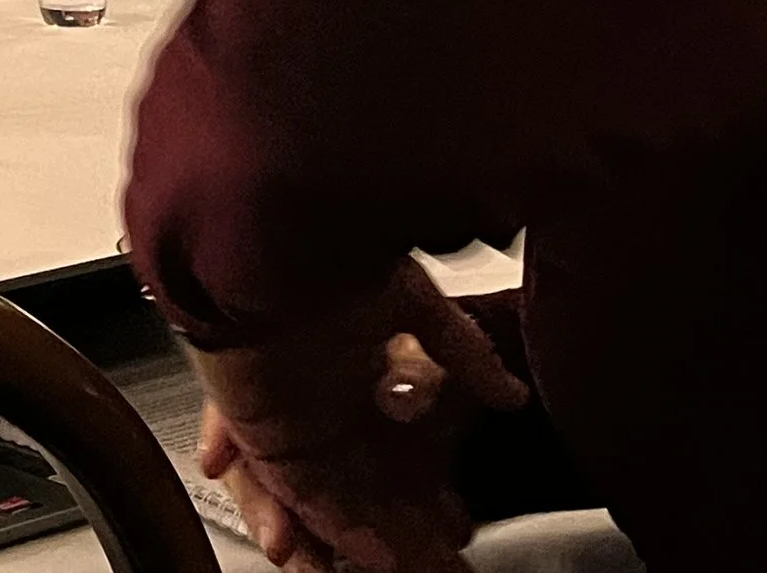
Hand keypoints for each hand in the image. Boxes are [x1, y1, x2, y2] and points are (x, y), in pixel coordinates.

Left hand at [189, 263, 526, 572]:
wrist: (255, 227)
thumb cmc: (324, 243)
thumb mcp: (412, 296)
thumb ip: (462, 349)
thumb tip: (511, 392)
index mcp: (357, 365)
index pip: (401, 451)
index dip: (429, 494)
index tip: (459, 525)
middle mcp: (323, 398)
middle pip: (370, 487)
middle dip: (406, 532)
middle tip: (445, 566)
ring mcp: (291, 417)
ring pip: (338, 502)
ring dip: (373, 541)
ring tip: (410, 571)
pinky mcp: (260, 430)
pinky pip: (300, 495)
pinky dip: (336, 528)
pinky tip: (374, 554)